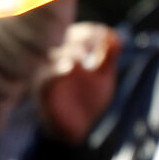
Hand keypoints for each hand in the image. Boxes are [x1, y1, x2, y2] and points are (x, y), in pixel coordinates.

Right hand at [35, 22, 119, 144]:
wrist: (77, 128)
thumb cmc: (88, 99)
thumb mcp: (103, 77)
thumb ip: (109, 57)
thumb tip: (117, 36)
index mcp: (71, 52)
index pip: (78, 33)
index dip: (91, 31)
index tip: (106, 35)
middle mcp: (56, 59)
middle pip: (63, 39)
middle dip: (80, 39)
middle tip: (96, 42)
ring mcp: (47, 73)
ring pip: (52, 55)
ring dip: (68, 52)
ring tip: (84, 56)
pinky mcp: (42, 89)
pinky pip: (45, 76)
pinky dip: (56, 69)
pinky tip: (70, 67)